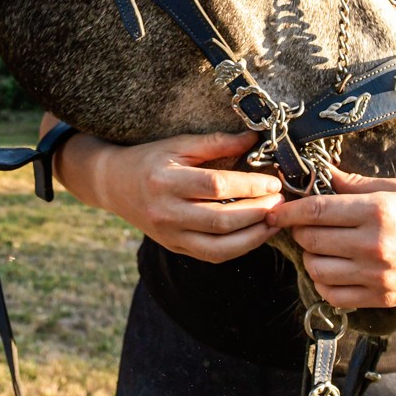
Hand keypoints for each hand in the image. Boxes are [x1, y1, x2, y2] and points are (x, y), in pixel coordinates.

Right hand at [56, 128, 281, 262]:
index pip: (215, 186)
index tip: (273, 181)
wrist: (114, 185)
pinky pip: (212, 255)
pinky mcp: (175, 247)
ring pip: (219, 247)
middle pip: (221, 220)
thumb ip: (216, 143)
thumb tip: (254, 139)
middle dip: (257, 213)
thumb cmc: (149, 159)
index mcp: (166, 181)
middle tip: (281, 202)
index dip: (249, 186)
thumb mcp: (178, 144)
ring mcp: (169, 235)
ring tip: (274, 222)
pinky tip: (255, 234)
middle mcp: (166, 212)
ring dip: (253, 237)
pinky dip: (238, 248)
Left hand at [265, 166, 395, 309]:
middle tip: (303, 225)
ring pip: (316, 270)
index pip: (316, 210)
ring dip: (310, 258)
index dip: (289, 211)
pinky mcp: (381, 298)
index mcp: (377, 211)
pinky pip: (334, 296)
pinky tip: (332, 270)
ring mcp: (377, 276)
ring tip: (320, 247)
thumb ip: (355, 184)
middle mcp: (374, 245)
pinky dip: (324, 284)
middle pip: (311, 240)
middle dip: (298, 231)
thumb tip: (321, 174)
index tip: (276, 210)